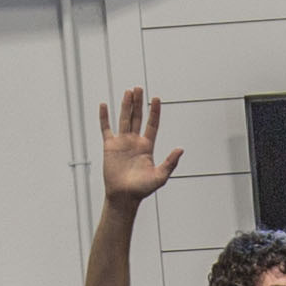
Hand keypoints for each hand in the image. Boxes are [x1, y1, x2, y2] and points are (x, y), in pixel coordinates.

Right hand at [99, 87, 179, 209]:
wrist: (124, 196)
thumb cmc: (142, 189)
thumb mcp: (160, 176)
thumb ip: (170, 162)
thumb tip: (181, 149)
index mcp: (147, 146)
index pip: (152, 124)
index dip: (154, 112)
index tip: (156, 98)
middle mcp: (135, 141)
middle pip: (138, 117)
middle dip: (139, 103)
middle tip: (139, 88)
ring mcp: (122, 142)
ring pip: (124, 119)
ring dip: (126, 106)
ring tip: (128, 91)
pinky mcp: (110, 146)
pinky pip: (106, 129)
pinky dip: (104, 117)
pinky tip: (104, 105)